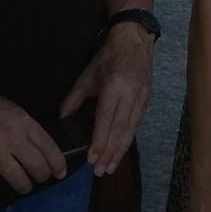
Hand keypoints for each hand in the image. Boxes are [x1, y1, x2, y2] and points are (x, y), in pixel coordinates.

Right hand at [0, 76, 66, 191]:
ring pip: (17, 181)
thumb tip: (35, 145)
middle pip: (37, 169)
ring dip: (22, 184)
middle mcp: (11, 139)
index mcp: (22, 122)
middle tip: (40, 178)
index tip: (59, 172)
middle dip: (42, 177)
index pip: (49, 149)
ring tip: (21, 183)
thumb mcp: (8, 106)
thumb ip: (23, 126)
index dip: (57, 164)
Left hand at [58, 21, 153, 176]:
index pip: (106, 119)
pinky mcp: (147, 100)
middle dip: (110, 152)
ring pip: (131, 130)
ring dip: (120, 150)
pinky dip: (128, 139)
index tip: (92, 158)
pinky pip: (137, 124)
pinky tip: (121, 151)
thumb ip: (75, 97)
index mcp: (114, 86)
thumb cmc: (109, 56)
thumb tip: (62, 117)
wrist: (135, 40)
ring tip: (110, 167)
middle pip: (120, 129)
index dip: (100, 140)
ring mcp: (142, 97)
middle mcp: (130, 94)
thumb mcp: (88, 73)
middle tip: (100, 171)